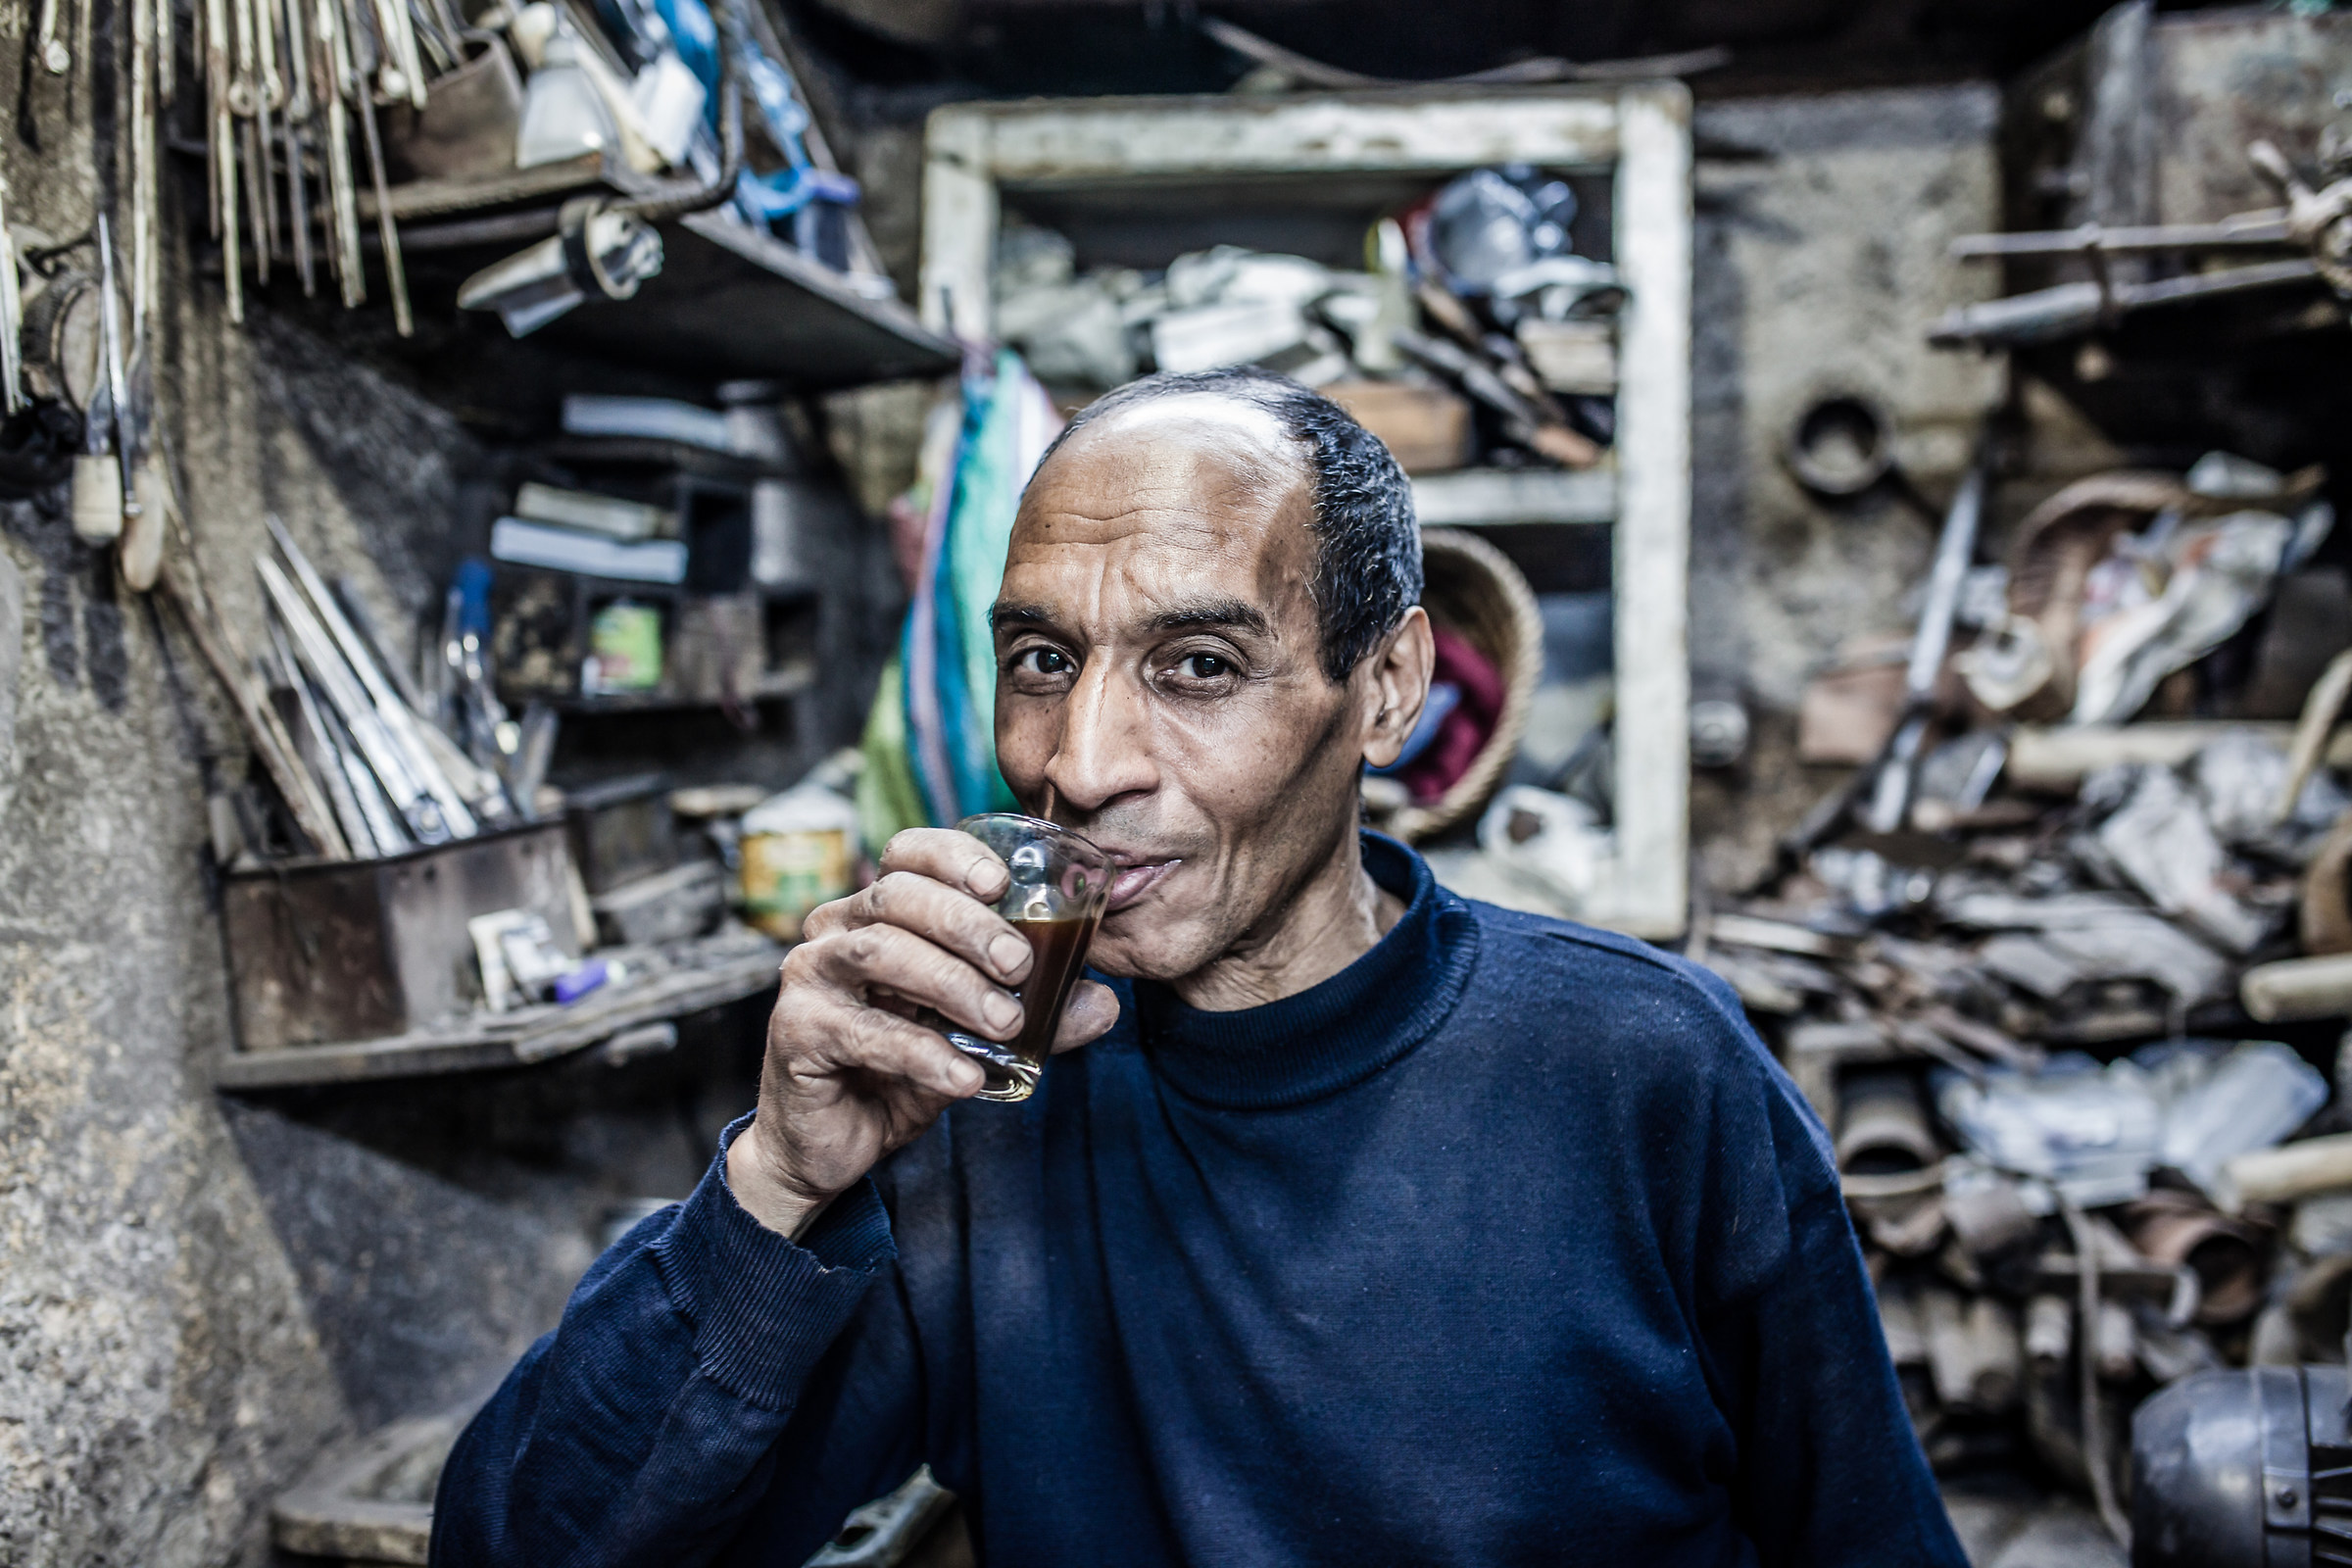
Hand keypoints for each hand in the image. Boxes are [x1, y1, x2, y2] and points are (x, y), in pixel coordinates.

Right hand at [729, 827, 1118, 1238]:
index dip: (953, 857)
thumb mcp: (976, 1036)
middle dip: (967, 924)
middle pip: (898, 896)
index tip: (1001, 884)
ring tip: (1005, 1024)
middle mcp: (835, 929)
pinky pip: (863, 1032)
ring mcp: (808, 976)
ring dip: (952, 984)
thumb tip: (1106, 1002)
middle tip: (1019, 967)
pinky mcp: (795, 1030)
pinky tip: (965, 1078)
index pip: (907, 853)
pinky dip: (923, 1053)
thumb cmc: (902, 1069)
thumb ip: (1036, 1015)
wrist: (835, 1143)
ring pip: (879, 952)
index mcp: (876, 910)